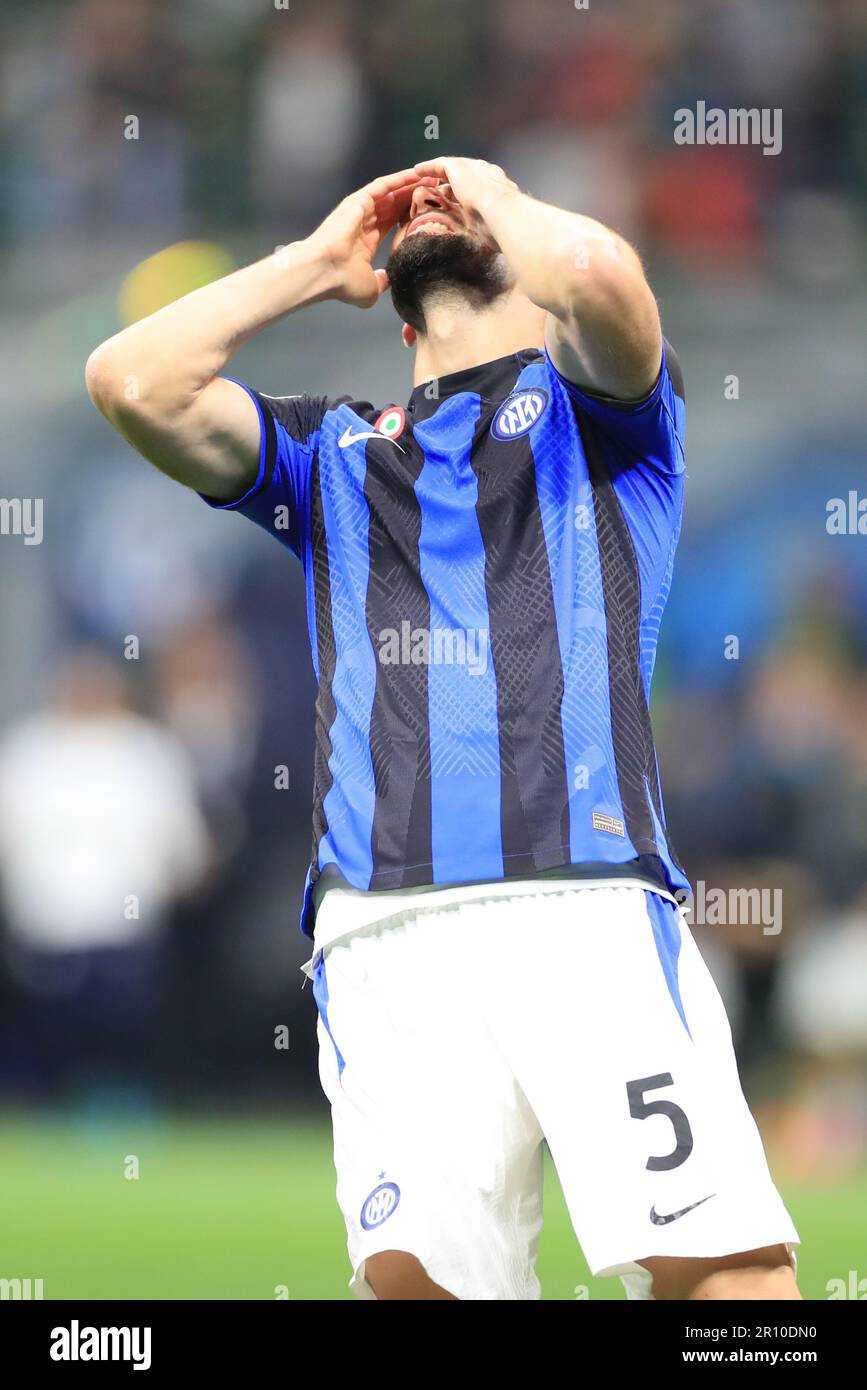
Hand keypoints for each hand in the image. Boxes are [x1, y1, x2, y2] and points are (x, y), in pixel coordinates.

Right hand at [306, 169, 438, 307]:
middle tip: (435, 191)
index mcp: (366, 243)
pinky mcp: (359, 200)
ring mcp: (361, 210)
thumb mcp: (371, 287)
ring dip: (411, 185)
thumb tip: (389, 281)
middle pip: (394, 205)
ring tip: (431, 178)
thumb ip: (382, 282)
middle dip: (413, 197)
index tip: (428, 213)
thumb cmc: (343, 282)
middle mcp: (364, 223)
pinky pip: (383, 186)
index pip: (391, 223)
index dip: (409, 216)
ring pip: (391, 193)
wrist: (325, 271)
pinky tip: (416, 174)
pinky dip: (400, 179)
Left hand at [411, 156, 517, 223]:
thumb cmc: (502, 226)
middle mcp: (486, 173)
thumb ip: (484, 230)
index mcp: (497, 188)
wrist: (504, 212)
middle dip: (452, 182)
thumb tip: (482, 246)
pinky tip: (418, 171)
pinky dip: (428, 168)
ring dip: (437, 174)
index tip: (458, 202)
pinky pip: (439, 165)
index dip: (466, 194)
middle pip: (464, 177)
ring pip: (451, 169)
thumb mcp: (492, 228)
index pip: (478, 189)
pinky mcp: (459, 167)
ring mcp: (473, 168)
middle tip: (439, 192)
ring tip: (424, 179)